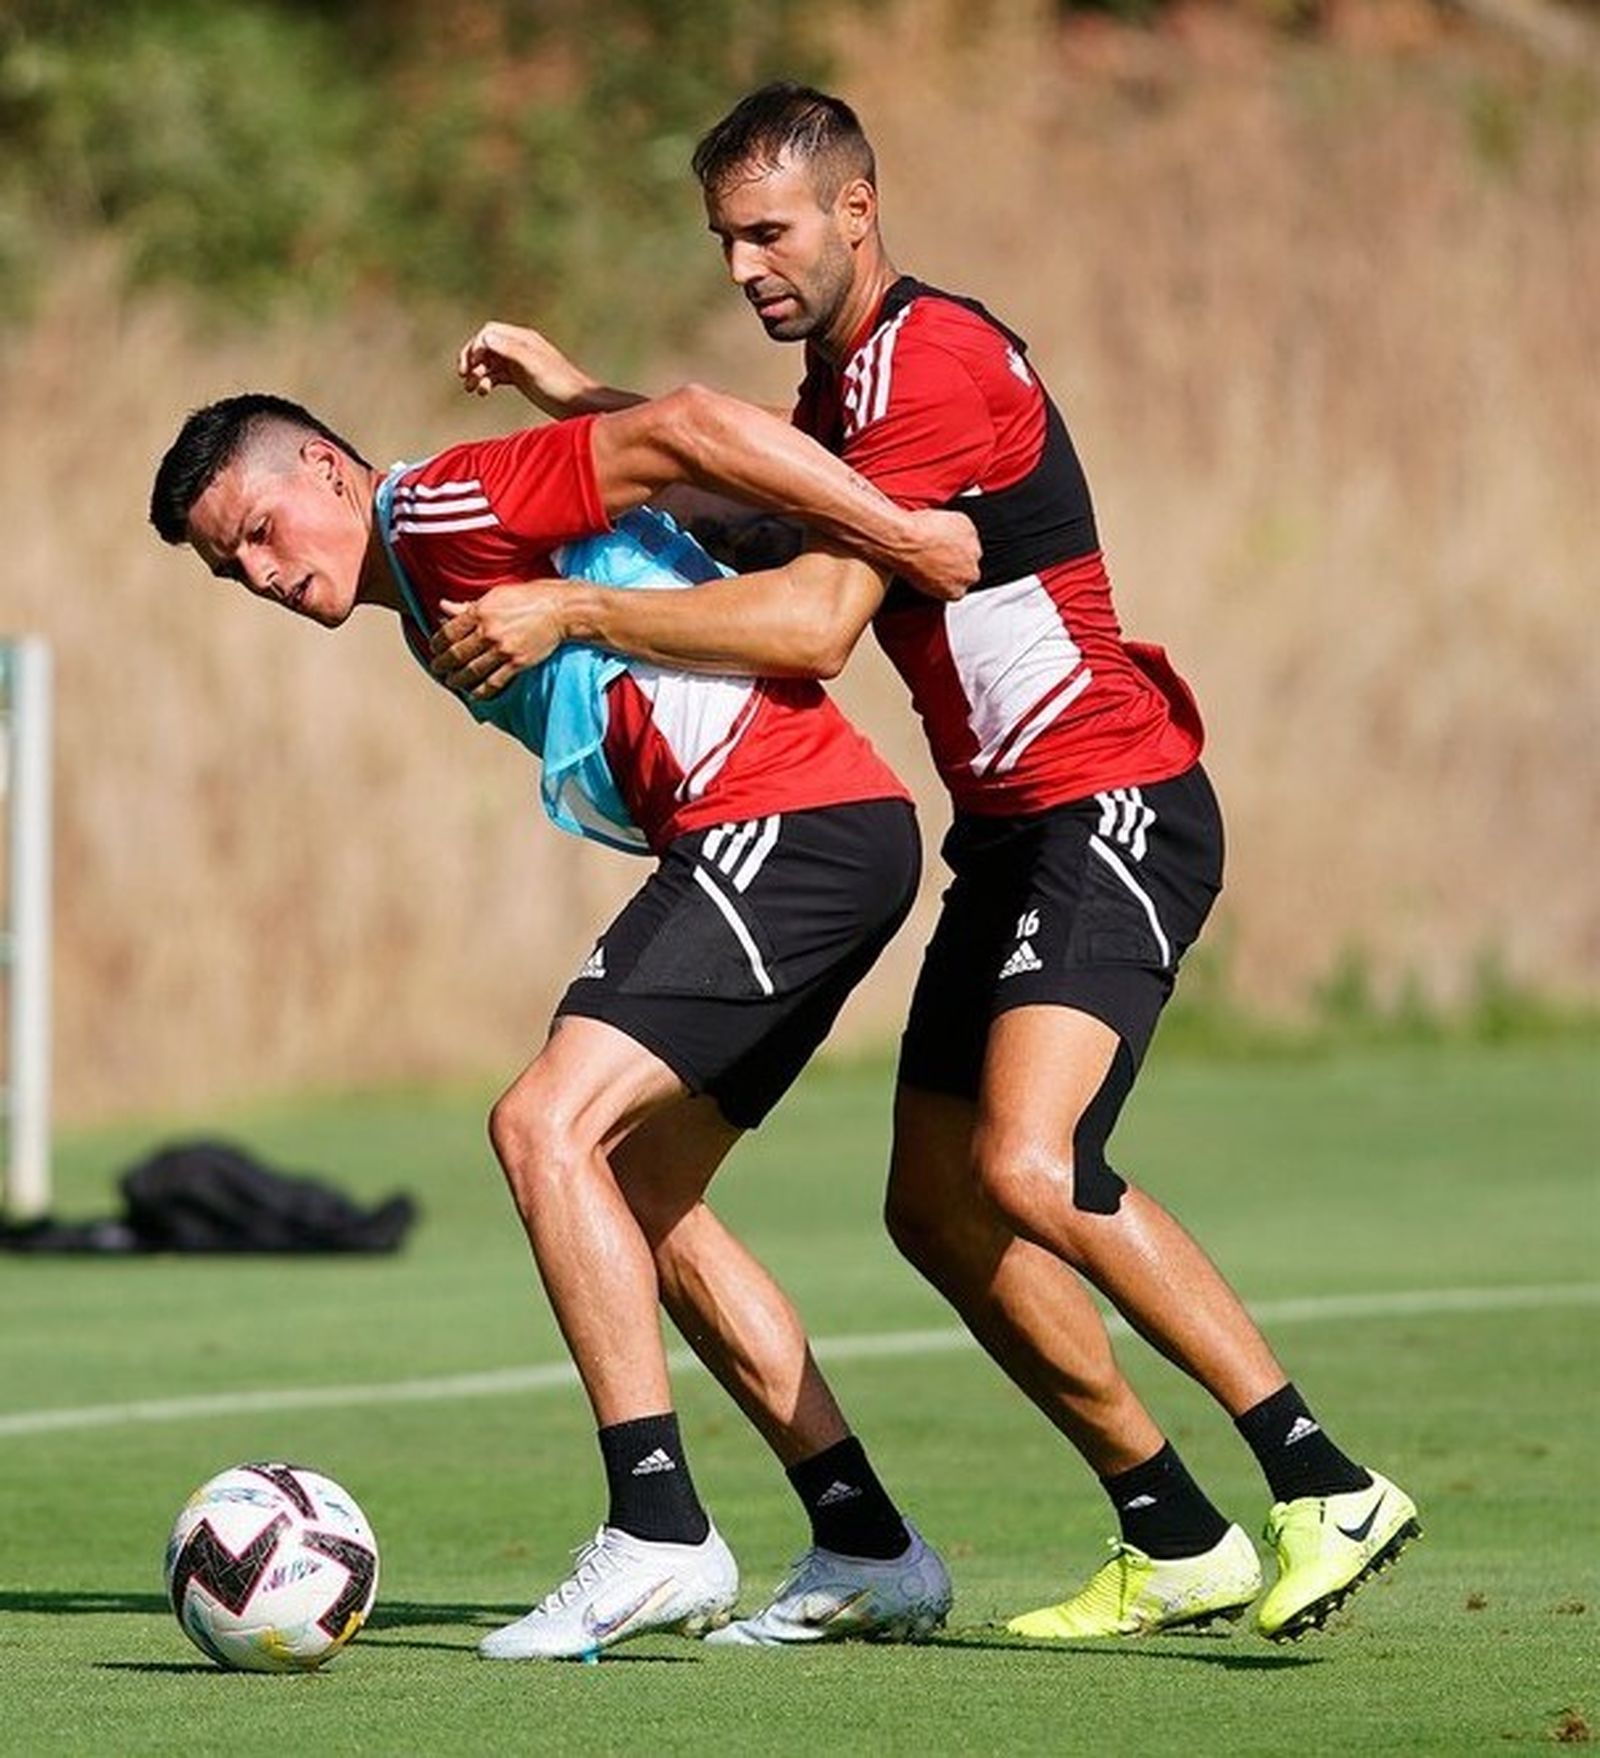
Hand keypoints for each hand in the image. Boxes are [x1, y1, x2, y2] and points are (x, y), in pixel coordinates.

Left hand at [428, 585, 568, 697]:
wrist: (561, 610)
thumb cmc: (529, 598)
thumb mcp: (496, 595)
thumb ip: (468, 605)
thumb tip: (443, 606)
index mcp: (480, 612)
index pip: (449, 632)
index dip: (437, 643)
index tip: (434, 648)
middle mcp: (489, 632)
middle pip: (456, 654)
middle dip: (442, 664)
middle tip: (437, 668)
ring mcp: (503, 650)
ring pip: (471, 671)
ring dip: (457, 680)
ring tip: (451, 682)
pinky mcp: (517, 663)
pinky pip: (493, 683)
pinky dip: (480, 691)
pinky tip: (473, 693)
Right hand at [456, 322, 599, 417]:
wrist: (578, 404)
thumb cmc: (560, 384)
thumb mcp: (534, 366)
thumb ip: (511, 350)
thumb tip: (485, 338)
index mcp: (523, 339)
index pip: (489, 333)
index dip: (475, 346)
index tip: (472, 366)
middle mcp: (520, 348)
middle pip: (485, 346)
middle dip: (472, 359)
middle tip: (464, 376)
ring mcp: (520, 364)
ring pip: (489, 362)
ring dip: (477, 373)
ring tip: (472, 389)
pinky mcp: (521, 379)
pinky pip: (496, 375)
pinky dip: (486, 381)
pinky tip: (483, 392)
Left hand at [897, 508, 979, 601]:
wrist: (907, 540)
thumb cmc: (907, 562)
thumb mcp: (920, 583)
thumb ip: (937, 581)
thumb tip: (934, 574)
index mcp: (956, 592)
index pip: (960, 584)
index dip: (951, 572)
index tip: (942, 565)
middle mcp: (968, 575)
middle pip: (968, 566)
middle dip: (957, 558)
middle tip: (938, 550)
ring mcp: (972, 552)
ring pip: (968, 546)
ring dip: (956, 542)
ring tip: (936, 538)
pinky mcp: (970, 531)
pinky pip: (963, 527)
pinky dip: (954, 525)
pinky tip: (938, 526)